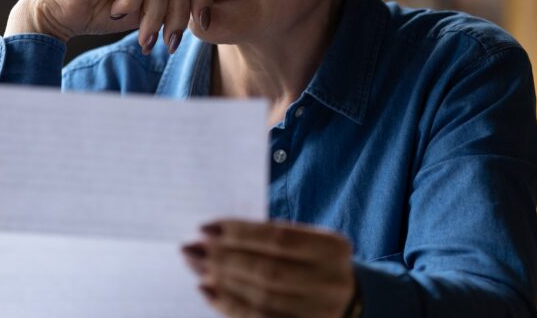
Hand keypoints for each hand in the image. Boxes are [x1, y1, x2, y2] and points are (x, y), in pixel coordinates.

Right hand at [4, 0, 212, 53]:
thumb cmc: (101, 13)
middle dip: (179, 14)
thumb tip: (208, 14)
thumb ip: (173, 4)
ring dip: (155, 16)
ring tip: (144, 37)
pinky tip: (116, 12)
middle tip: (167, 42)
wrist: (56, 15)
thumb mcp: (148, 10)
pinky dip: (131, 4)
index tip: (202, 26)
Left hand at [182, 219, 356, 317]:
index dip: (239, 233)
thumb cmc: (311, 262)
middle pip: (267, 270)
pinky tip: (208, 292)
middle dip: (223, 258)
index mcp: (332, 248)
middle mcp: (331, 282)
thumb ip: (269, 239)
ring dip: (222, 282)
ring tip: (196, 267)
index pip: (279, 238)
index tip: (204, 228)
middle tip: (191, 249)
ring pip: (261, 298)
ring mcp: (319, 312)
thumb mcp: (304, 243)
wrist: (345, 302)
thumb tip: (213, 236)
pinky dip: (229, 306)